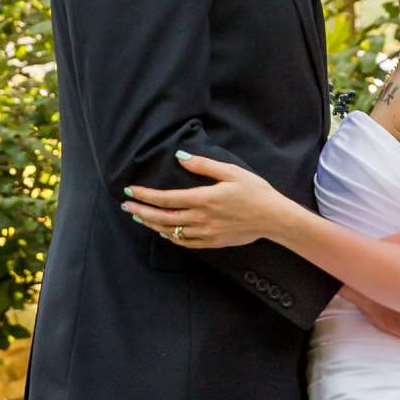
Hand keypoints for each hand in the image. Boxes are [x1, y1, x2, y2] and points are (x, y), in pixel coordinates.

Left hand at [123, 150, 284, 249]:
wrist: (273, 218)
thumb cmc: (255, 191)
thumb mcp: (231, 172)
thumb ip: (203, 165)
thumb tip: (180, 156)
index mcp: (203, 199)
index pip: (165, 199)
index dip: (145, 195)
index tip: (130, 190)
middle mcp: (200, 218)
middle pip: (162, 217)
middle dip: (141, 211)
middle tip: (126, 205)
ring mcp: (205, 233)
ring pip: (171, 231)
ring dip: (152, 224)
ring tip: (139, 216)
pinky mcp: (212, 242)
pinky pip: (185, 242)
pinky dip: (170, 237)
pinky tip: (162, 231)